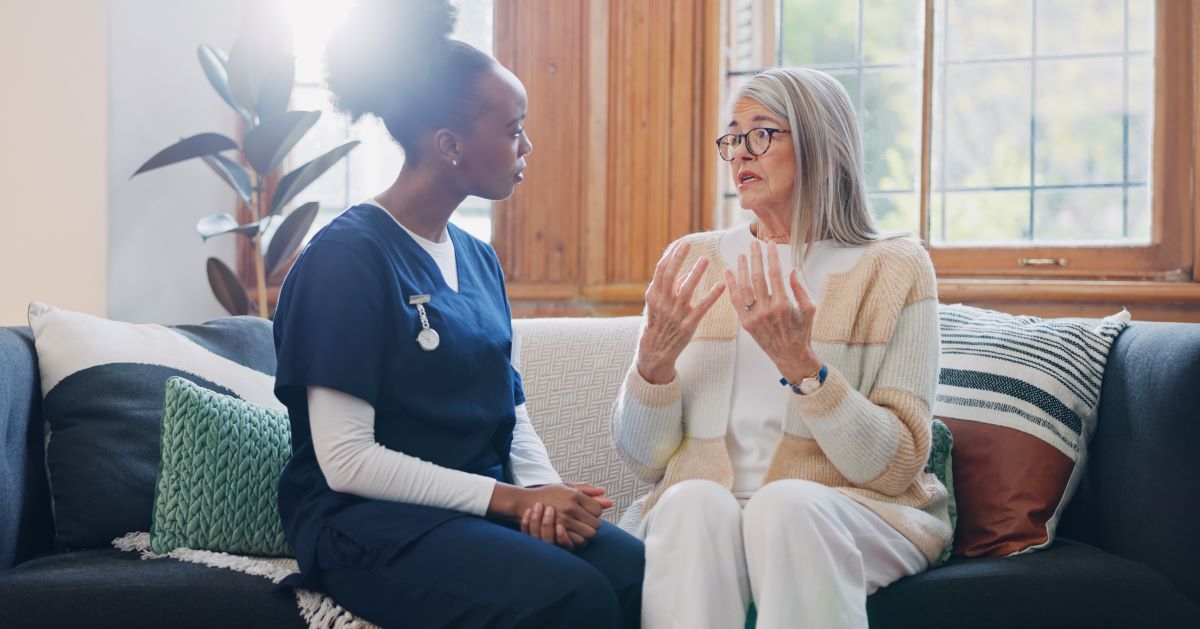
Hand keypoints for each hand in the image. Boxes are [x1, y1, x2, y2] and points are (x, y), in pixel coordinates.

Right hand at [518, 483, 610, 549]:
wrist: (525, 503)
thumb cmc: (548, 493)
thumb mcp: (566, 487)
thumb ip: (587, 490)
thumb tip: (605, 492)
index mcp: (573, 495)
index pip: (597, 509)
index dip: (596, 512)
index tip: (589, 511)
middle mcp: (569, 508)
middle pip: (596, 524)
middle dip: (593, 524)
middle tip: (586, 522)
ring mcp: (563, 521)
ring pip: (588, 534)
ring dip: (587, 533)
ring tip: (581, 528)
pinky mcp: (557, 533)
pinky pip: (577, 542)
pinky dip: (579, 540)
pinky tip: (574, 534)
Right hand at [636, 241, 726, 383]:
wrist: (655, 352)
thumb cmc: (658, 325)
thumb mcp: (658, 305)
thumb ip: (670, 289)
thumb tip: (685, 273)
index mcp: (653, 296)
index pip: (661, 271)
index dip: (671, 256)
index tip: (681, 244)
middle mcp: (663, 303)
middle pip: (671, 275)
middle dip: (679, 258)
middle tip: (689, 244)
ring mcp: (675, 314)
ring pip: (686, 289)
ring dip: (696, 273)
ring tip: (705, 260)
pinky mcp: (688, 325)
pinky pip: (702, 307)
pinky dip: (712, 295)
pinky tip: (721, 285)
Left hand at [723, 241, 821, 382]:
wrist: (790, 356)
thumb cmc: (801, 332)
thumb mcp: (809, 310)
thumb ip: (800, 290)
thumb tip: (792, 271)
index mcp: (783, 305)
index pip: (775, 274)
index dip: (771, 257)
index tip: (770, 245)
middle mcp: (766, 310)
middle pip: (757, 277)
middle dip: (755, 258)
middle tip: (753, 244)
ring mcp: (753, 317)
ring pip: (744, 288)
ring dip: (741, 269)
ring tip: (740, 255)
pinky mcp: (745, 323)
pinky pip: (735, 301)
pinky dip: (731, 286)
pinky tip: (728, 273)